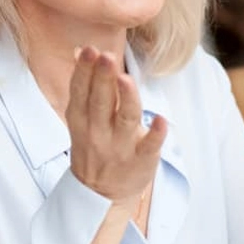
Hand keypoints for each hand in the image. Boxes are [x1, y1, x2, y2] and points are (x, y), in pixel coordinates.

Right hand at [66, 46, 165, 208]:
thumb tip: (81, 50)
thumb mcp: (81, 118)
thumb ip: (84, 85)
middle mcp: (98, 132)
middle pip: (101, 102)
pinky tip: (162, 120)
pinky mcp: (141, 160)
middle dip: (102, 79)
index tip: (90, 50)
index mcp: (82, 119)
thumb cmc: (94, 146)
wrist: (100, 194)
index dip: (85, 71)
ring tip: (126, 79)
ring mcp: (120, 147)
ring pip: (124, 120)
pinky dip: (155, 134)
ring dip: (126, 99)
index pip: (81, 91)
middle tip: (106, 56)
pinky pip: (149, 146)